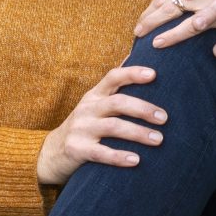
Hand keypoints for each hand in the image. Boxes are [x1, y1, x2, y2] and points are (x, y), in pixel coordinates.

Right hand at [35, 63, 164, 185]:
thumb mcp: (94, 104)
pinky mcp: (76, 149)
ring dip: (138, 133)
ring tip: (159, 139)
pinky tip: (136, 160)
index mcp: (94, 95)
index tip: (154, 74)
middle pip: (117, 103)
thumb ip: (114, 87)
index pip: (113, 77)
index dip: (132, 73)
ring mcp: (81, 129)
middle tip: (164, 118)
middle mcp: (87, 109)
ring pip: (113, 127)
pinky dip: (119, 157)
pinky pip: (101, 153)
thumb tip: (135, 55)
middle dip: (143, 109)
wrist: (51, 153)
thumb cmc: (84, 126)